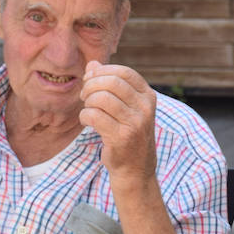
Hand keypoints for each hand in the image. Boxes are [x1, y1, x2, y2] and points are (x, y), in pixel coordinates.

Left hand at [79, 61, 156, 184]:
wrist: (135, 170)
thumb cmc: (127, 134)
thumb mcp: (125, 107)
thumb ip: (110, 84)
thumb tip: (92, 64)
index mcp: (148, 97)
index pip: (124, 72)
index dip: (103, 72)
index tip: (92, 81)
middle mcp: (145, 108)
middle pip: (111, 82)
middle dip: (91, 86)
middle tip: (85, 96)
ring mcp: (135, 123)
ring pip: (101, 98)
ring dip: (87, 102)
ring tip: (88, 110)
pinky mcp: (122, 137)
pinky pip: (94, 116)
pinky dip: (85, 117)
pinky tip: (88, 122)